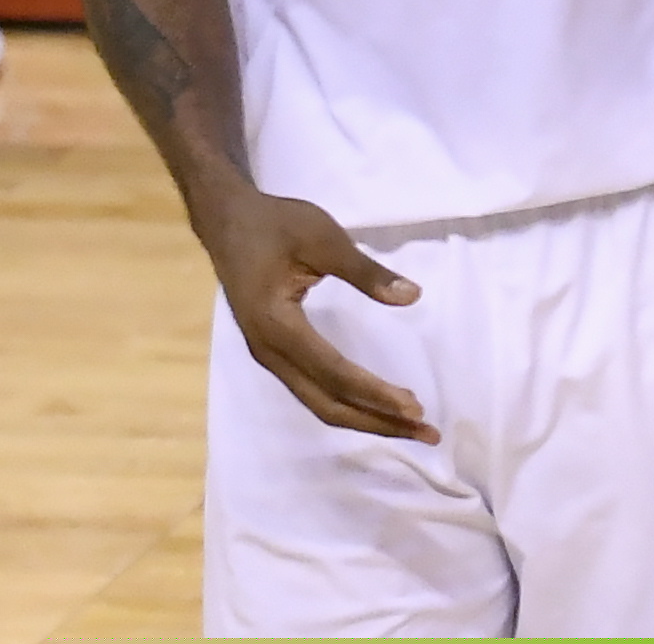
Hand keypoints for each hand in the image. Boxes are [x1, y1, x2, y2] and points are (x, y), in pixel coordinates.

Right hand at [198, 186, 438, 442]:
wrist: (227, 220)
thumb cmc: (275, 224)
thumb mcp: (323, 237)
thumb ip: (366, 272)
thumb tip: (412, 297)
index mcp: (277, 325)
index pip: (334, 372)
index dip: (375, 393)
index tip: (416, 408)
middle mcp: (269, 352)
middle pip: (327, 403)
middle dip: (377, 421)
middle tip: (426, 433)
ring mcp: (269, 356)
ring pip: (319, 402)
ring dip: (365, 417)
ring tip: (409, 427)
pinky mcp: (275, 351)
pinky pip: (313, 389)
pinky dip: (347, 403)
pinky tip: (375, 406)